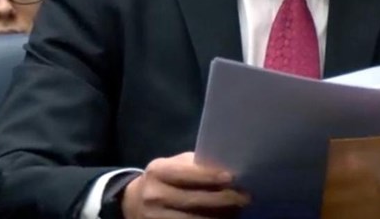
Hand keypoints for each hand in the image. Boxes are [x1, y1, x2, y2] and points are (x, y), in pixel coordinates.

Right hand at [121, 152, 249, 218]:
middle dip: (222, 199)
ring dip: (219, 217)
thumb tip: (227, 167)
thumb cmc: (163, 178)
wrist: (134, 201)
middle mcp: (154, 196)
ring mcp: (156, 218)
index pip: (186, 174)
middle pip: (194, 200)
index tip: (232, 177)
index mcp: (158, 172)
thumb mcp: (172, 165)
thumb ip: (194, 166)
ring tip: (238, 211)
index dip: (210, 177)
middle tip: (245, 197)